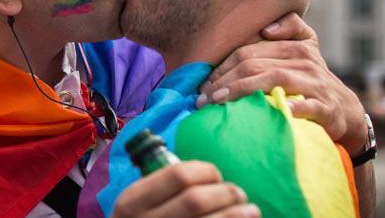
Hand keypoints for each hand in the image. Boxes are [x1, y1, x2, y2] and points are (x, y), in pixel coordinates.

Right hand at [112, 161, 259, 217]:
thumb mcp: (137, 203)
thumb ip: (162, 187)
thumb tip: (210, 174)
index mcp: (132, 201)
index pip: (178, 175)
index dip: (206, 171)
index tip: (215, 175)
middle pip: (197, 199)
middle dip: (226, 193)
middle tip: (238, 194)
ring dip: (238, 215)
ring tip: (251, 211)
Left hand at [197, 12, 366, 153]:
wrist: (346, 110)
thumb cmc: (312, 78)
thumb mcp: (305, 47)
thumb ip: (289, 28)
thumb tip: (267, 27)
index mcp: (295, 45)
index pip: (248, 52)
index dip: (221, 67)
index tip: (202, 84)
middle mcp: (305, 61)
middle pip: (255, 64)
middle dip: (224, 81)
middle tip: (203, 98)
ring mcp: (316, 84)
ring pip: (274, 80)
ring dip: (243, 91)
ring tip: (220, 103)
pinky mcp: (326, 107)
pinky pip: (307, 105)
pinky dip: (291, 107)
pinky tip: (275, 110)